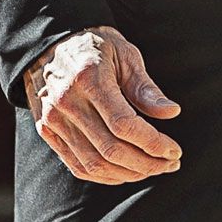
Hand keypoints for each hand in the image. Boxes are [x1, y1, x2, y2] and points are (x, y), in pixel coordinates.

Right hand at [22, 25, 182, 184]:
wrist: (50, 45)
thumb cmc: (95, 46)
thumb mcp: (124, 55)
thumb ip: (145, 87)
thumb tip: (172, 112)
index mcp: (88, 78)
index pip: (124, 125)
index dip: (153, 143)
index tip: (174, 150)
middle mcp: (66, 102)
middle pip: (110, 149)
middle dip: (147, 164)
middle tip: (170, 163)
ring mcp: (53, 120)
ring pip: (95, 164)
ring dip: (129, 174)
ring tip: (153, 168)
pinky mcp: (47, 131)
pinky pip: (78, 166)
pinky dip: (106, 176)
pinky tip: (127, 172)